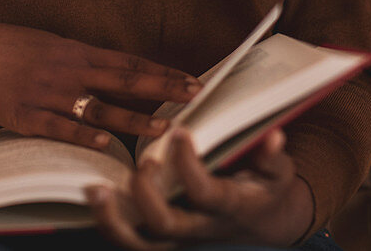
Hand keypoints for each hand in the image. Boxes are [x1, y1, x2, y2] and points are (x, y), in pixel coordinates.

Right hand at [0, 21, 201, 148]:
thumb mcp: (48, 43)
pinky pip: (61, 127)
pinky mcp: (26, 115)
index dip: (162, 71)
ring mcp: (48, 94)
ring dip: (135, 119)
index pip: (129, 62)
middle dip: (163, 89)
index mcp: (75, 51)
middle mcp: (68, 70)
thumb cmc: (5, 47)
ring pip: (101, 107)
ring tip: (164, 128)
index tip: (192, 79)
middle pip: (126, 81)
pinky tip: (107, 142)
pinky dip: (85, 133)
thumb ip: (79, 58)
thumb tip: (112, 69)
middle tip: (195, 96)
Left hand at [87, 128, 313, 249]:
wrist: (263, 224)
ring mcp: (178, 237)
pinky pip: (131, 240)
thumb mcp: (278, 173)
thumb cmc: (266, 189)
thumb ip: (272, 159)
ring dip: (112, 219)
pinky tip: (93, 194)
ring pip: (139, 243)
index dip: (188, 165)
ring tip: (95, 188)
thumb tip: (273, 137)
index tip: (179, 132)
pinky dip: (109, 222)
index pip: (204, 192)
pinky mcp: (163, 238)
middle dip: (147, 194)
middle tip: (145, 161)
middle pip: (165, 224)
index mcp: (228, 207)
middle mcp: (199, 227)